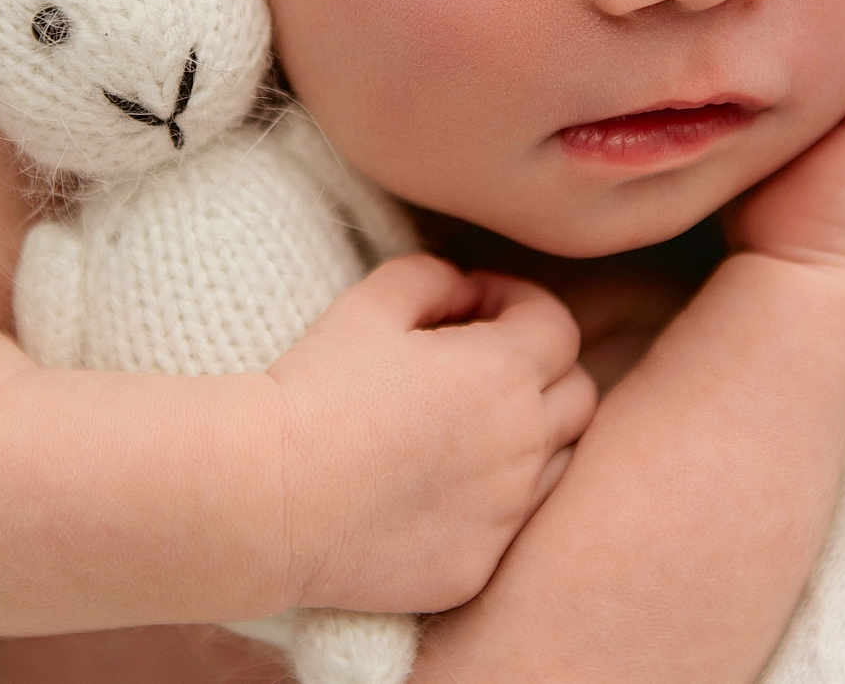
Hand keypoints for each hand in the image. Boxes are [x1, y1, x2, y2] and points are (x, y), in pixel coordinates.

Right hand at [266, 253, 596, 614]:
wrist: (267, 497)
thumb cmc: (317, 388)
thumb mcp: (371, 302)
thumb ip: (434, 277)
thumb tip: (465, 291)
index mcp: (504, 372)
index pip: (558, 326)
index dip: (519, 303)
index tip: (474, 306)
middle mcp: (522, 445)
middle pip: (577, 393)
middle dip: (538, 365)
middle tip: (477, 360)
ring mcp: (506, 514)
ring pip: (557, 461)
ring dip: (529, 432)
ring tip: (462, 423)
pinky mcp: (478, 566)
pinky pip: (512, 523)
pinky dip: (493, 495)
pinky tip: (435, 482)